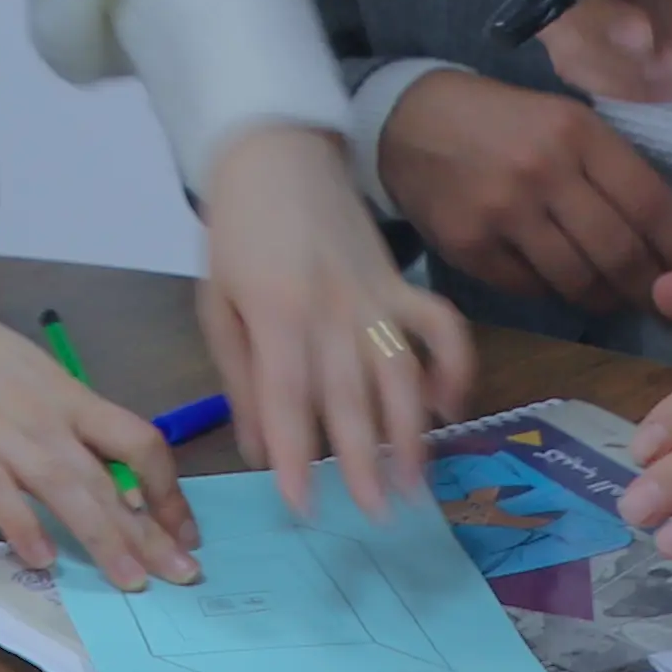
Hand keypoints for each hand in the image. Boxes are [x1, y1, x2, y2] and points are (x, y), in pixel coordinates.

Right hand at [0, 274, 192, 588]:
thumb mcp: (27, 378)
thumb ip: (61, 425)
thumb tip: (101, 480)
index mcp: (66, 396)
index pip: (139, 442)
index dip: (168, 491)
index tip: (184, 533)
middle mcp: (42, 415)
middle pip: (107, 477)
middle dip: (148, 532)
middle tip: (181, 577)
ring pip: (62, 485)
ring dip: (101, 536)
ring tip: (129, 580)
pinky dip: (20, 522)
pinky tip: (41, 557)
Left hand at [197, 125, 472, 516]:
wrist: (276, 154)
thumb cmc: (236, 234)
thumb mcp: (218, 305)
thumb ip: (241, 379)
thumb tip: (259, 450)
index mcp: (276, 314)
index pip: (288, 399)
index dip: (295, 456)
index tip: (300, 506)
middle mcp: (331, 310)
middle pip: (351, 396)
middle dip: (364, 461)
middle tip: (376, 516)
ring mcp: (374, 295)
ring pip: (401, 372)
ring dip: (412, 431)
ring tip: (416, 485)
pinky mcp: (403, 283)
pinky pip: (440, 327)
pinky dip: (454, 365)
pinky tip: (449, 408)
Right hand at [372, 74, 671, 322]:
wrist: (413, 122)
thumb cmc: (507, 124)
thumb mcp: (572, 127)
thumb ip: (629, 176)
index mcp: (577, 133)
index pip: (650, 204)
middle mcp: (542, 171)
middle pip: (619, 253)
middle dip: (650, 286)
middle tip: (662, 299)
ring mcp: (501, 212)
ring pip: (578, 281)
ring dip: (606, 297)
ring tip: (615, 294)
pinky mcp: (469, 247)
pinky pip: (532, 289)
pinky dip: (555, 292)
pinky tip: (560, 279)